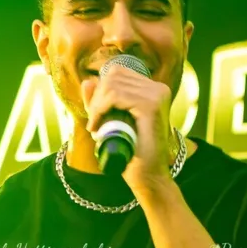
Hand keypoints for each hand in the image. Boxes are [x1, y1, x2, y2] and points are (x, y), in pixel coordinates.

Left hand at [81, 67, 177, 193]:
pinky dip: (100, 109)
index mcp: (154, 89)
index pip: (118, 72)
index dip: (101, 90)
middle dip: (97, 98)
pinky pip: (115, 95)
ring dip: (97, 105)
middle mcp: (159, 88)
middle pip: (114, 74)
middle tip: (95, 122)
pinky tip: (97, 127)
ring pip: (112, 84)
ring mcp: (157, 95)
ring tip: (96, 126)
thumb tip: (87, 81)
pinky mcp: (151, 106)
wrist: (148, 175)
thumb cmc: (132, 150)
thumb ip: (99, 101)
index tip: (96, 114)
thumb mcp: (110, 121)